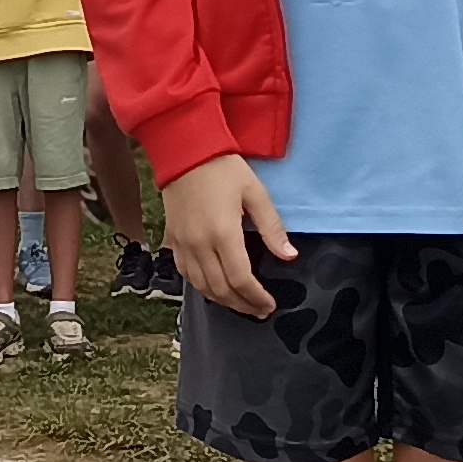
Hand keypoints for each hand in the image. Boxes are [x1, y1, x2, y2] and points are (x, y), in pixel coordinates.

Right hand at [161, 154, 292, 316]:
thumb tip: (289, 255)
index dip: (256, 298)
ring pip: (201, 286)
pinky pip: (185, 273)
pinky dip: (201, 287)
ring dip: (222, 300)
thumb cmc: (223, 168)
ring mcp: (183, 244)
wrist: (184, 150)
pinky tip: (214, 288)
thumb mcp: (255, 193)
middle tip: (259, 310)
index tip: (270, 305)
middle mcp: (200, 244)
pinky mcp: (173, 239)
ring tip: (240, 304)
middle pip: (221, 289)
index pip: (241, 280)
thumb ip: (272, 227)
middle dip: (242, 305)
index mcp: (223, 234)